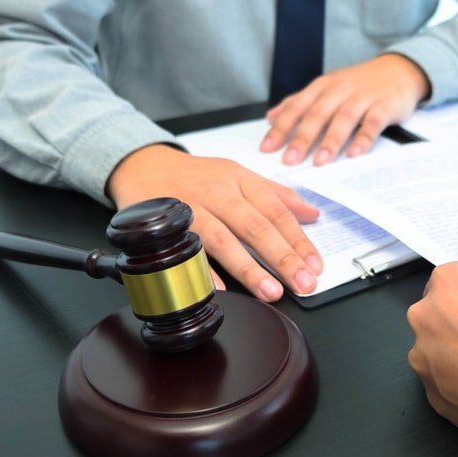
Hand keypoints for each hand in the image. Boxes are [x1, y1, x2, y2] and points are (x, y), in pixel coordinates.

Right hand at [107, 144, 322, 301]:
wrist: (142, 165)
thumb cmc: (195, 176)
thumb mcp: (238, 174)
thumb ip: (276, 195)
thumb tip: (312, 213)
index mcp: (239, 179)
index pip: (276, 211)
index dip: (298, 240)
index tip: (314, 265)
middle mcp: (217, 193)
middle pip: (255, 226)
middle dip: (282, 257)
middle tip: (302, 283)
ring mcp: (191, 208)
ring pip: (223, 239)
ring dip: (248, 268)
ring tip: (271, 291)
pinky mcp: (167, 225)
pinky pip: (187, 249)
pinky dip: (203, 270)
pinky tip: (220, 289)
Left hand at [259, 53, 430, 165]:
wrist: (399, 70)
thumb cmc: (359, 84)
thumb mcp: (326, 88)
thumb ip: (299, 102)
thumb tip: (271, 117)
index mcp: (322, 87)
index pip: (296, 107)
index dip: (281, 127)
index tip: (267, 148)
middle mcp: (340, 90)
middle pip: (318, 114)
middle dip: (302, 138)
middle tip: (290, 160)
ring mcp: (363, 97)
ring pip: (344, 118)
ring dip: (331, 140)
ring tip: (320, 161)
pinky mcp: (385, 105)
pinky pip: (373, 123)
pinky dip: (364, 138)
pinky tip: (355, 153)